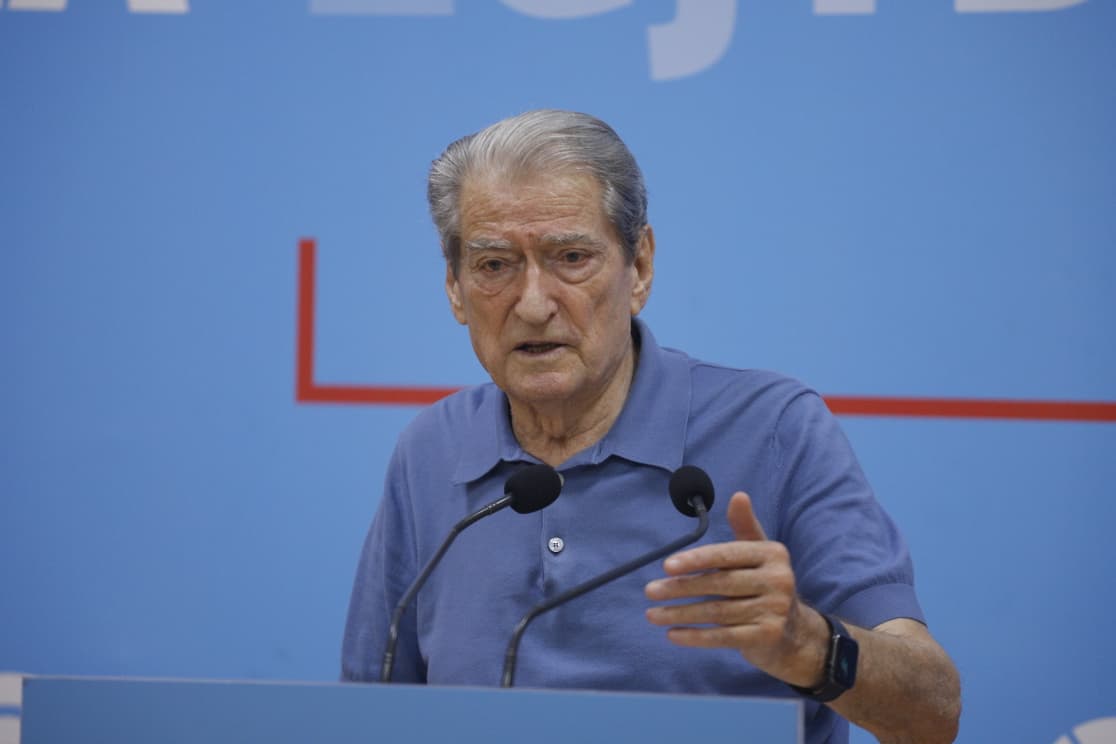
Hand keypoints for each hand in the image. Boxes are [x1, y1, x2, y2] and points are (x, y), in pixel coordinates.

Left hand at [644, 491, 828, 686]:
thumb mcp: (758, 554)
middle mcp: (778, 580)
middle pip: (719, 584)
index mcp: (772, 554)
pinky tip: (672, 634)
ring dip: (680, 614)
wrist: (795, 632)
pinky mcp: (767, 637)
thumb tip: (738, 496)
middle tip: (650, 591)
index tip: (666, 566)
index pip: (727, 555)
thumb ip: (744, 527)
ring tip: (653, 614)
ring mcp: (775, 610)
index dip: (695, 560)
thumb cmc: (765, 585)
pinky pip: (723, 636)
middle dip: (680, 588)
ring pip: (717, 612)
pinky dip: (695, 636)